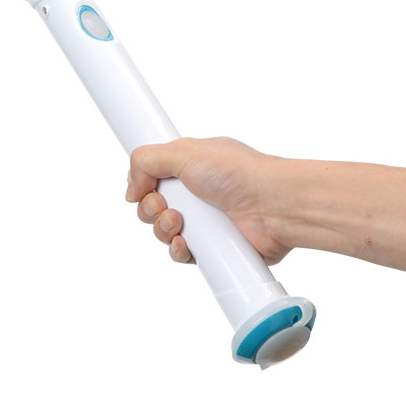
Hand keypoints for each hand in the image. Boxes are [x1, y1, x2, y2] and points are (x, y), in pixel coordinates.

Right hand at [125, 136, 290, 265]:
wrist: (275, 206)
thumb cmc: (239, 173)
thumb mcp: (183, 151)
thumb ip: (146, 160)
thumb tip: (130, 186)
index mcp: (188, 166)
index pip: (151, 176)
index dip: (142, 183)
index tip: (143, 186)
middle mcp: (195, 192)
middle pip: (151, 205)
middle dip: (149, 208)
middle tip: (163, 205)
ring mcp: (204, 221)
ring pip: (163, 231)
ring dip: (162, 229)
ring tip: (179, 223)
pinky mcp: (213, 247)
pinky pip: (182, 254)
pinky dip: (178, 250)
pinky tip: (186, 244)